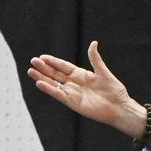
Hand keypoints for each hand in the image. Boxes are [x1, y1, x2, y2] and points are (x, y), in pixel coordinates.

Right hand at [28, 41, 147, 138]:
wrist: (120, 107)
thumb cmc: (115, 91)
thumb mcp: (104, 73)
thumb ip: (95, 59)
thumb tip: (93, 43)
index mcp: (82, 75)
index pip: (64, 66)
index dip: (53, 62)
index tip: (42, 56)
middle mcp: (75, 83)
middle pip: (56, 74)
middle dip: (44, 68)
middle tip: (33, 61)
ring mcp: (73, 93)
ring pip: (54, 84)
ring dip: (42, 78)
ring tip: (30, 71)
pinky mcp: (73, 102)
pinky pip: (58, 95)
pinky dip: (49, 89)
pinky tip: (39, 83)